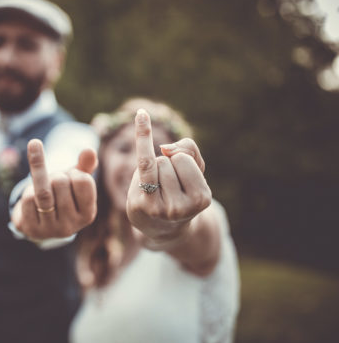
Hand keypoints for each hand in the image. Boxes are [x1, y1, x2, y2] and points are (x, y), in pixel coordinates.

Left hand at [11, 139, 97, 239]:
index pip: (83, 181)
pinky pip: (27, 200)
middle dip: (55, 175)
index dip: (74, 173)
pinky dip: (28, 192)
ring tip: (42, 179)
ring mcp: (51, 230)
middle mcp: (71, 226)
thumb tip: (89, 150)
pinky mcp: (32, 229)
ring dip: (40, 178)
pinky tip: (32, 199)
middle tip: (54, 182)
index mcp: (87, 215)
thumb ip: (85, 165)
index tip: (71, 178)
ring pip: (42, 192)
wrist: (40, 221)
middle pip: (60, 183)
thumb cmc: (61, 196)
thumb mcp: (74, 181)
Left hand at [126, 109, 211, 244]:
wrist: (162, 228)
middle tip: (166, 187)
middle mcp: (181, 208)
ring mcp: (159, 209)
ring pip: (154, 162)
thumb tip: (166, 148)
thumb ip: (189, 150)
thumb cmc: (181, 192)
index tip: (180, 180)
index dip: (179, 162)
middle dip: (166, 166)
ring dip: (153, 169)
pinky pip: (142, 164)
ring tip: (155, 188)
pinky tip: (142, 114)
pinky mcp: (141, 206)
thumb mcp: (195, 172)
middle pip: (168, 160)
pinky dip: (143, 136)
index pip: (185, 160)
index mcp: (201, 199)